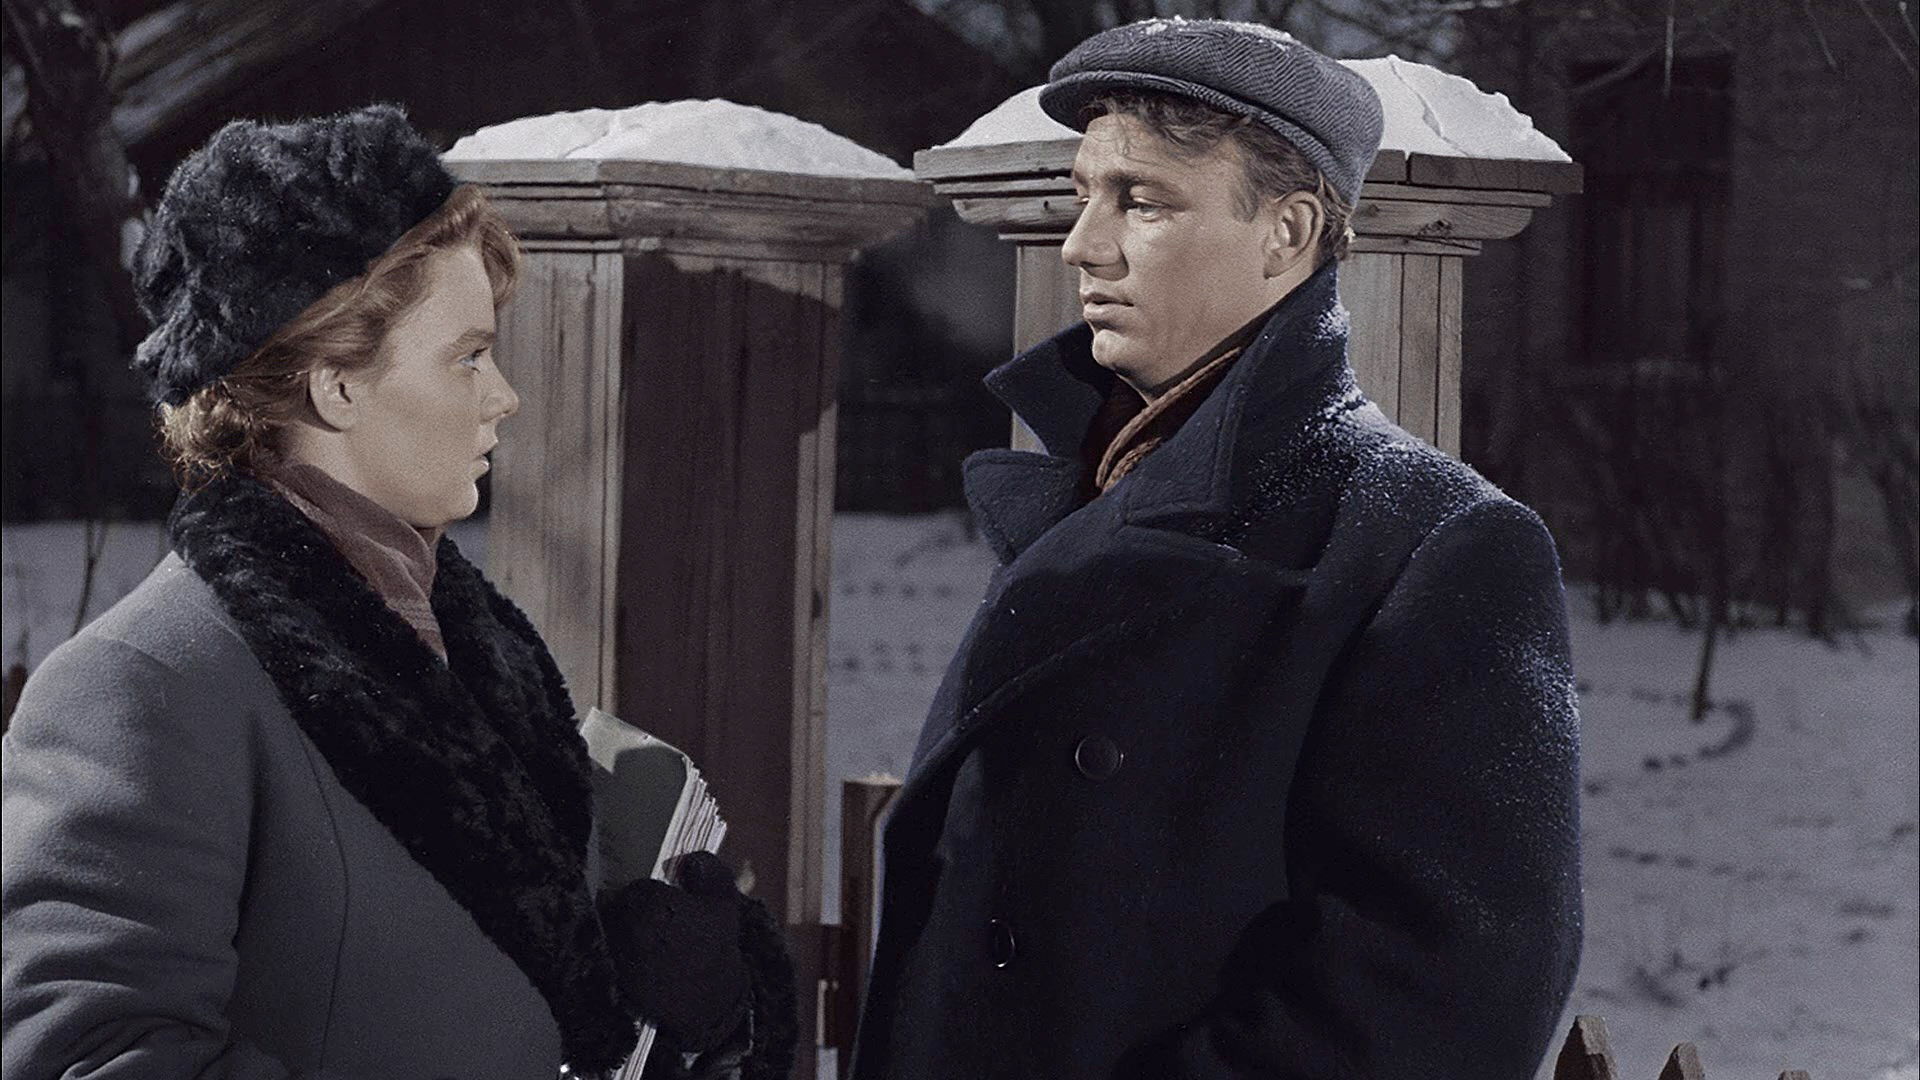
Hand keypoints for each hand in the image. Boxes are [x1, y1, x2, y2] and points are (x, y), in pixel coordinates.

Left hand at [598, 853, 749, 1053]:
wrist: (709, 1001)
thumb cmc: (717, 946)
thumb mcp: (725, 901)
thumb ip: (710, 871)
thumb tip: (690, 858)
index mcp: (649, 902)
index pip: (636, 886)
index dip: (651, 892)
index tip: (663, 900)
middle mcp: (625, 924)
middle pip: (616, 905)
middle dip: (631, 908)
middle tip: (652, 917)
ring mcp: (615, 951)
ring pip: (610, 928)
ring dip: (621, 928)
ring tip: (645, 937)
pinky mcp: (613, 975)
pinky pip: (609, 953)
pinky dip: (619, 952)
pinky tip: (640, 957)